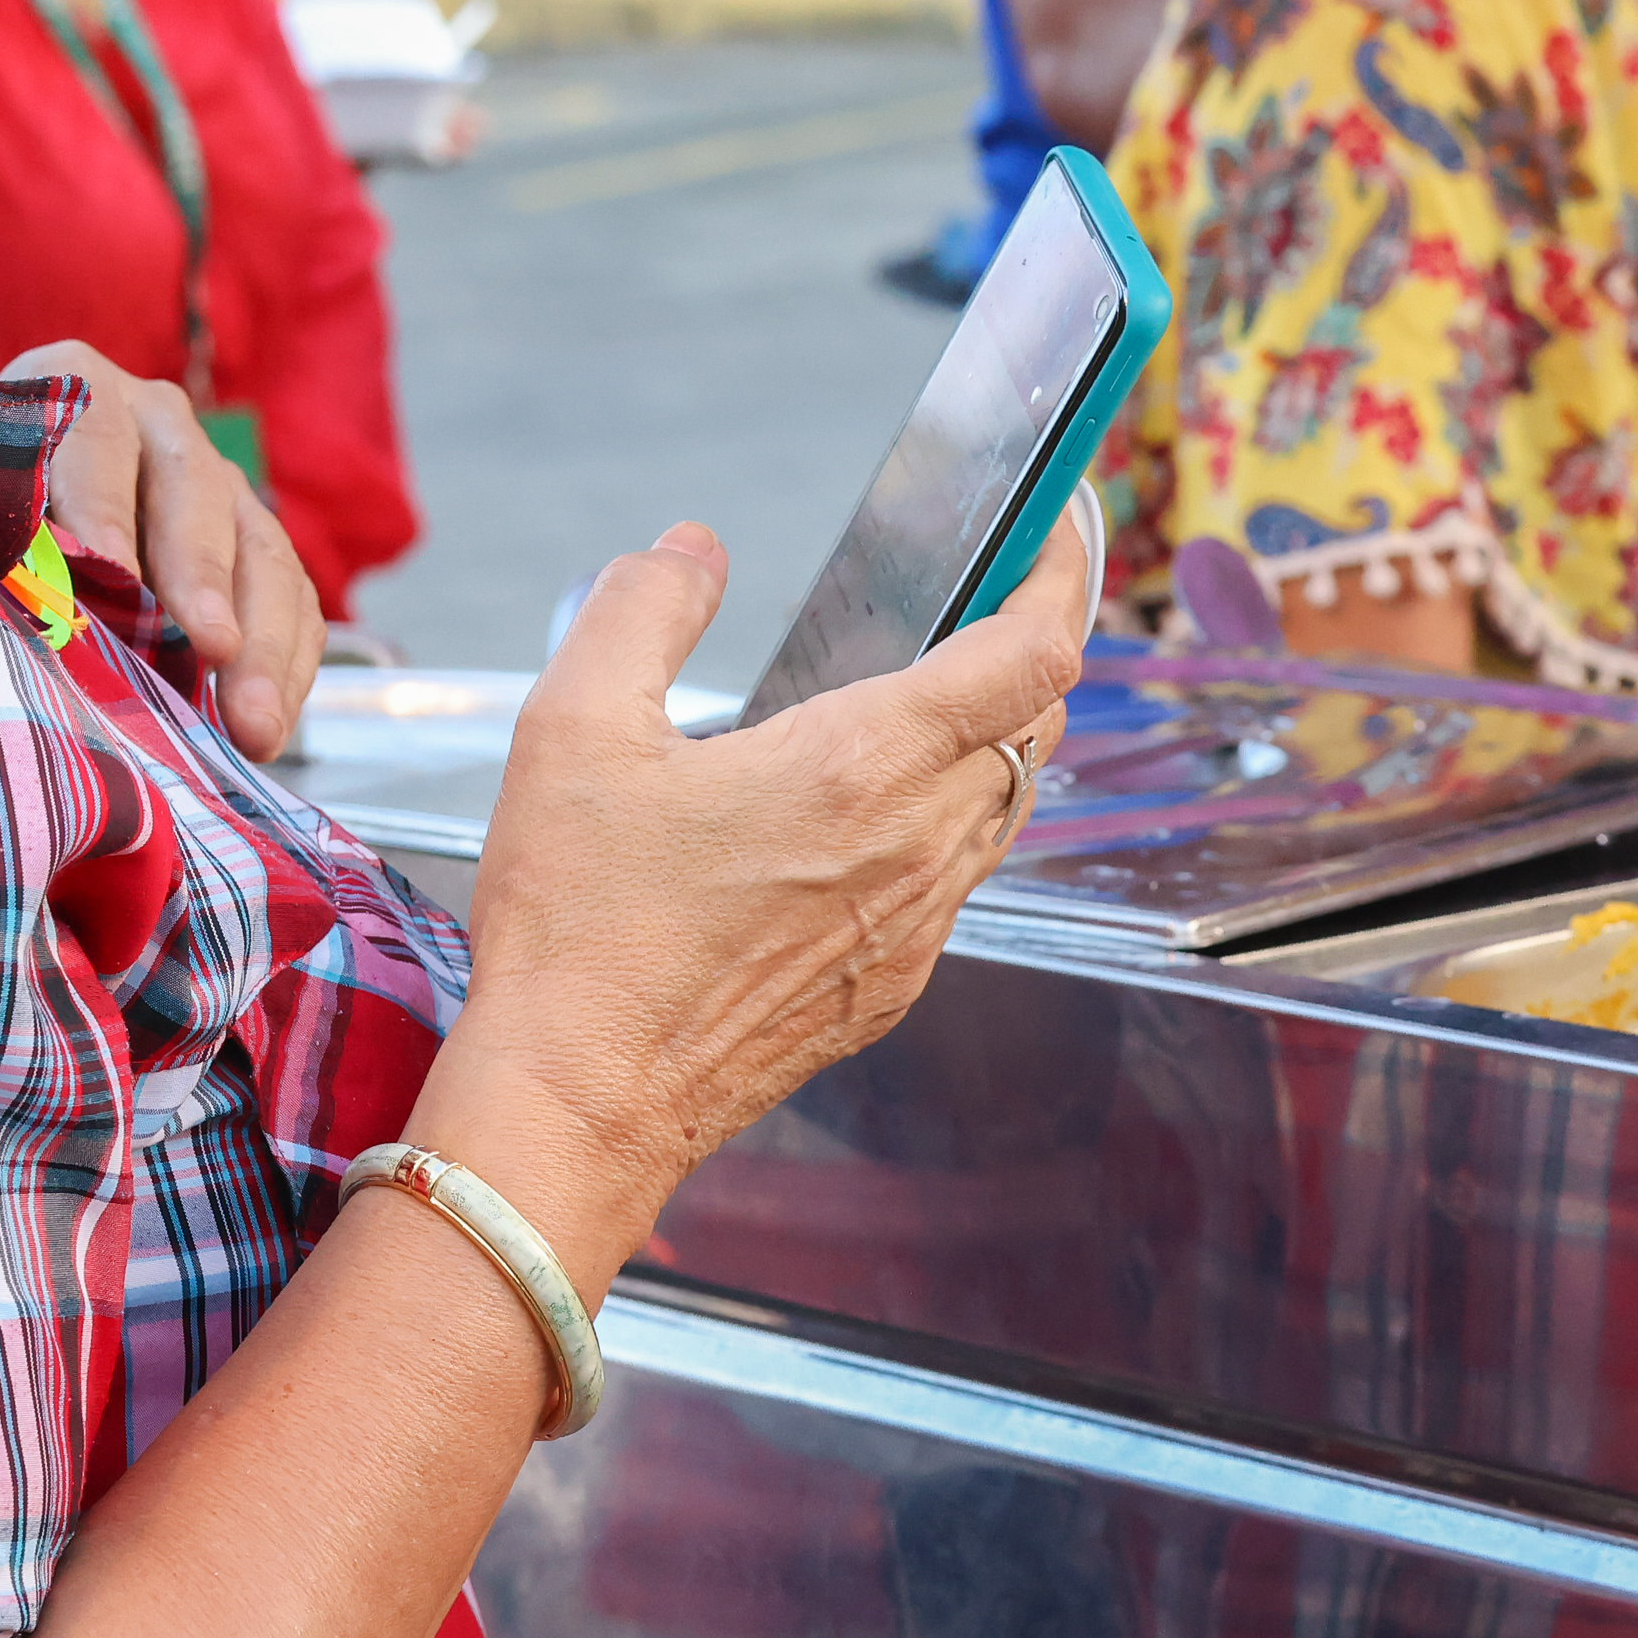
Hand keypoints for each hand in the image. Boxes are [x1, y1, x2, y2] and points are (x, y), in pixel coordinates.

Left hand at [9, 341, 321, 757]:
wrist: (0, 494)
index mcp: (75, 385)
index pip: (95, 442)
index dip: (102, 509)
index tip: (109, 573)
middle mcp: (159, 422)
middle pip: (194, 492)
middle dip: (202, 577)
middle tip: (210, 646)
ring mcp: (217, 482)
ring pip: (261, 552)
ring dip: (261, 643)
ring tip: (254, 726)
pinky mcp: (254, 543)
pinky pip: (293, 601)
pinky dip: (284, 667)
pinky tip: (267, 730)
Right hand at [429, 512, 1088, 1268]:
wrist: (577, 1105)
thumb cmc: (579, 929)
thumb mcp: (574, 732)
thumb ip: (641, 612)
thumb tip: (692, 550)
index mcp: (863, 765)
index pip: (1033, 655)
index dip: (1063, 578)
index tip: (1052, 531)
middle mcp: (917, 844)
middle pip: (1037, 724)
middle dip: (1028, 647)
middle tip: (986, 598)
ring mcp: (914, 925)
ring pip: (1007, 806)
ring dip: (994, 738)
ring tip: (935, 692)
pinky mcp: (892, 985)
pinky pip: (957, 880)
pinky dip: (948, 822)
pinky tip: (874, 814)